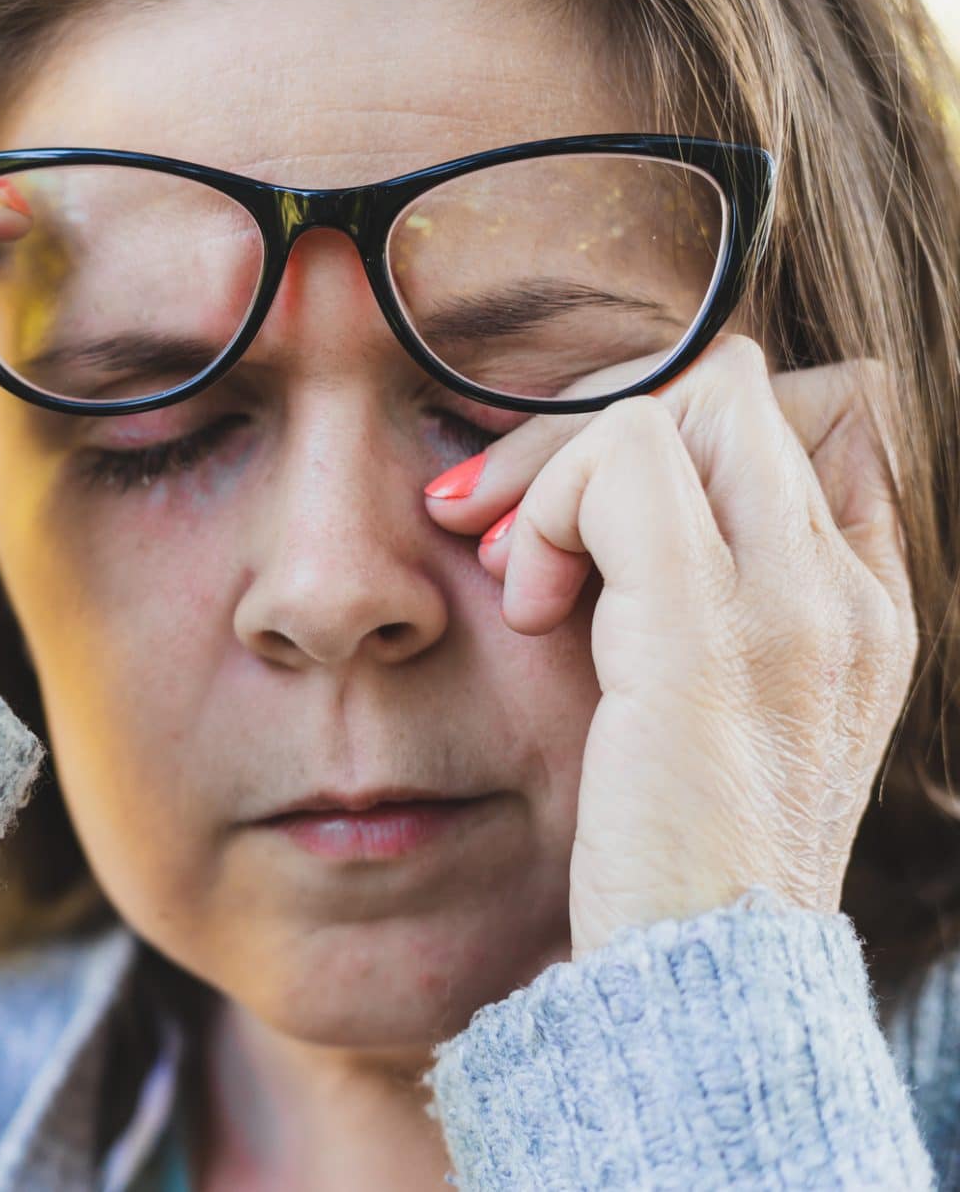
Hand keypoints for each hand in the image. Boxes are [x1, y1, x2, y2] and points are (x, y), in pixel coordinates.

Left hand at [421, 334, 915, 957]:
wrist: (701, 984)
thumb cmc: (672, 850)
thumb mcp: (698, 699)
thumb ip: (682, 591)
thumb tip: (593, 493)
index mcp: (862, 604)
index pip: (822, 410)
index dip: (689, 422)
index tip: (594, 506)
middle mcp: (848, 594)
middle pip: (741, 388)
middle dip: (600, 424)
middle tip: (510, 523)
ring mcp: (792, 610)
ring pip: (683, 405)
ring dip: (567, 465)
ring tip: (517, 570)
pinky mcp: (707, 641)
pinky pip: (628, 467)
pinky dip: (554, 506)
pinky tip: (527, 601)